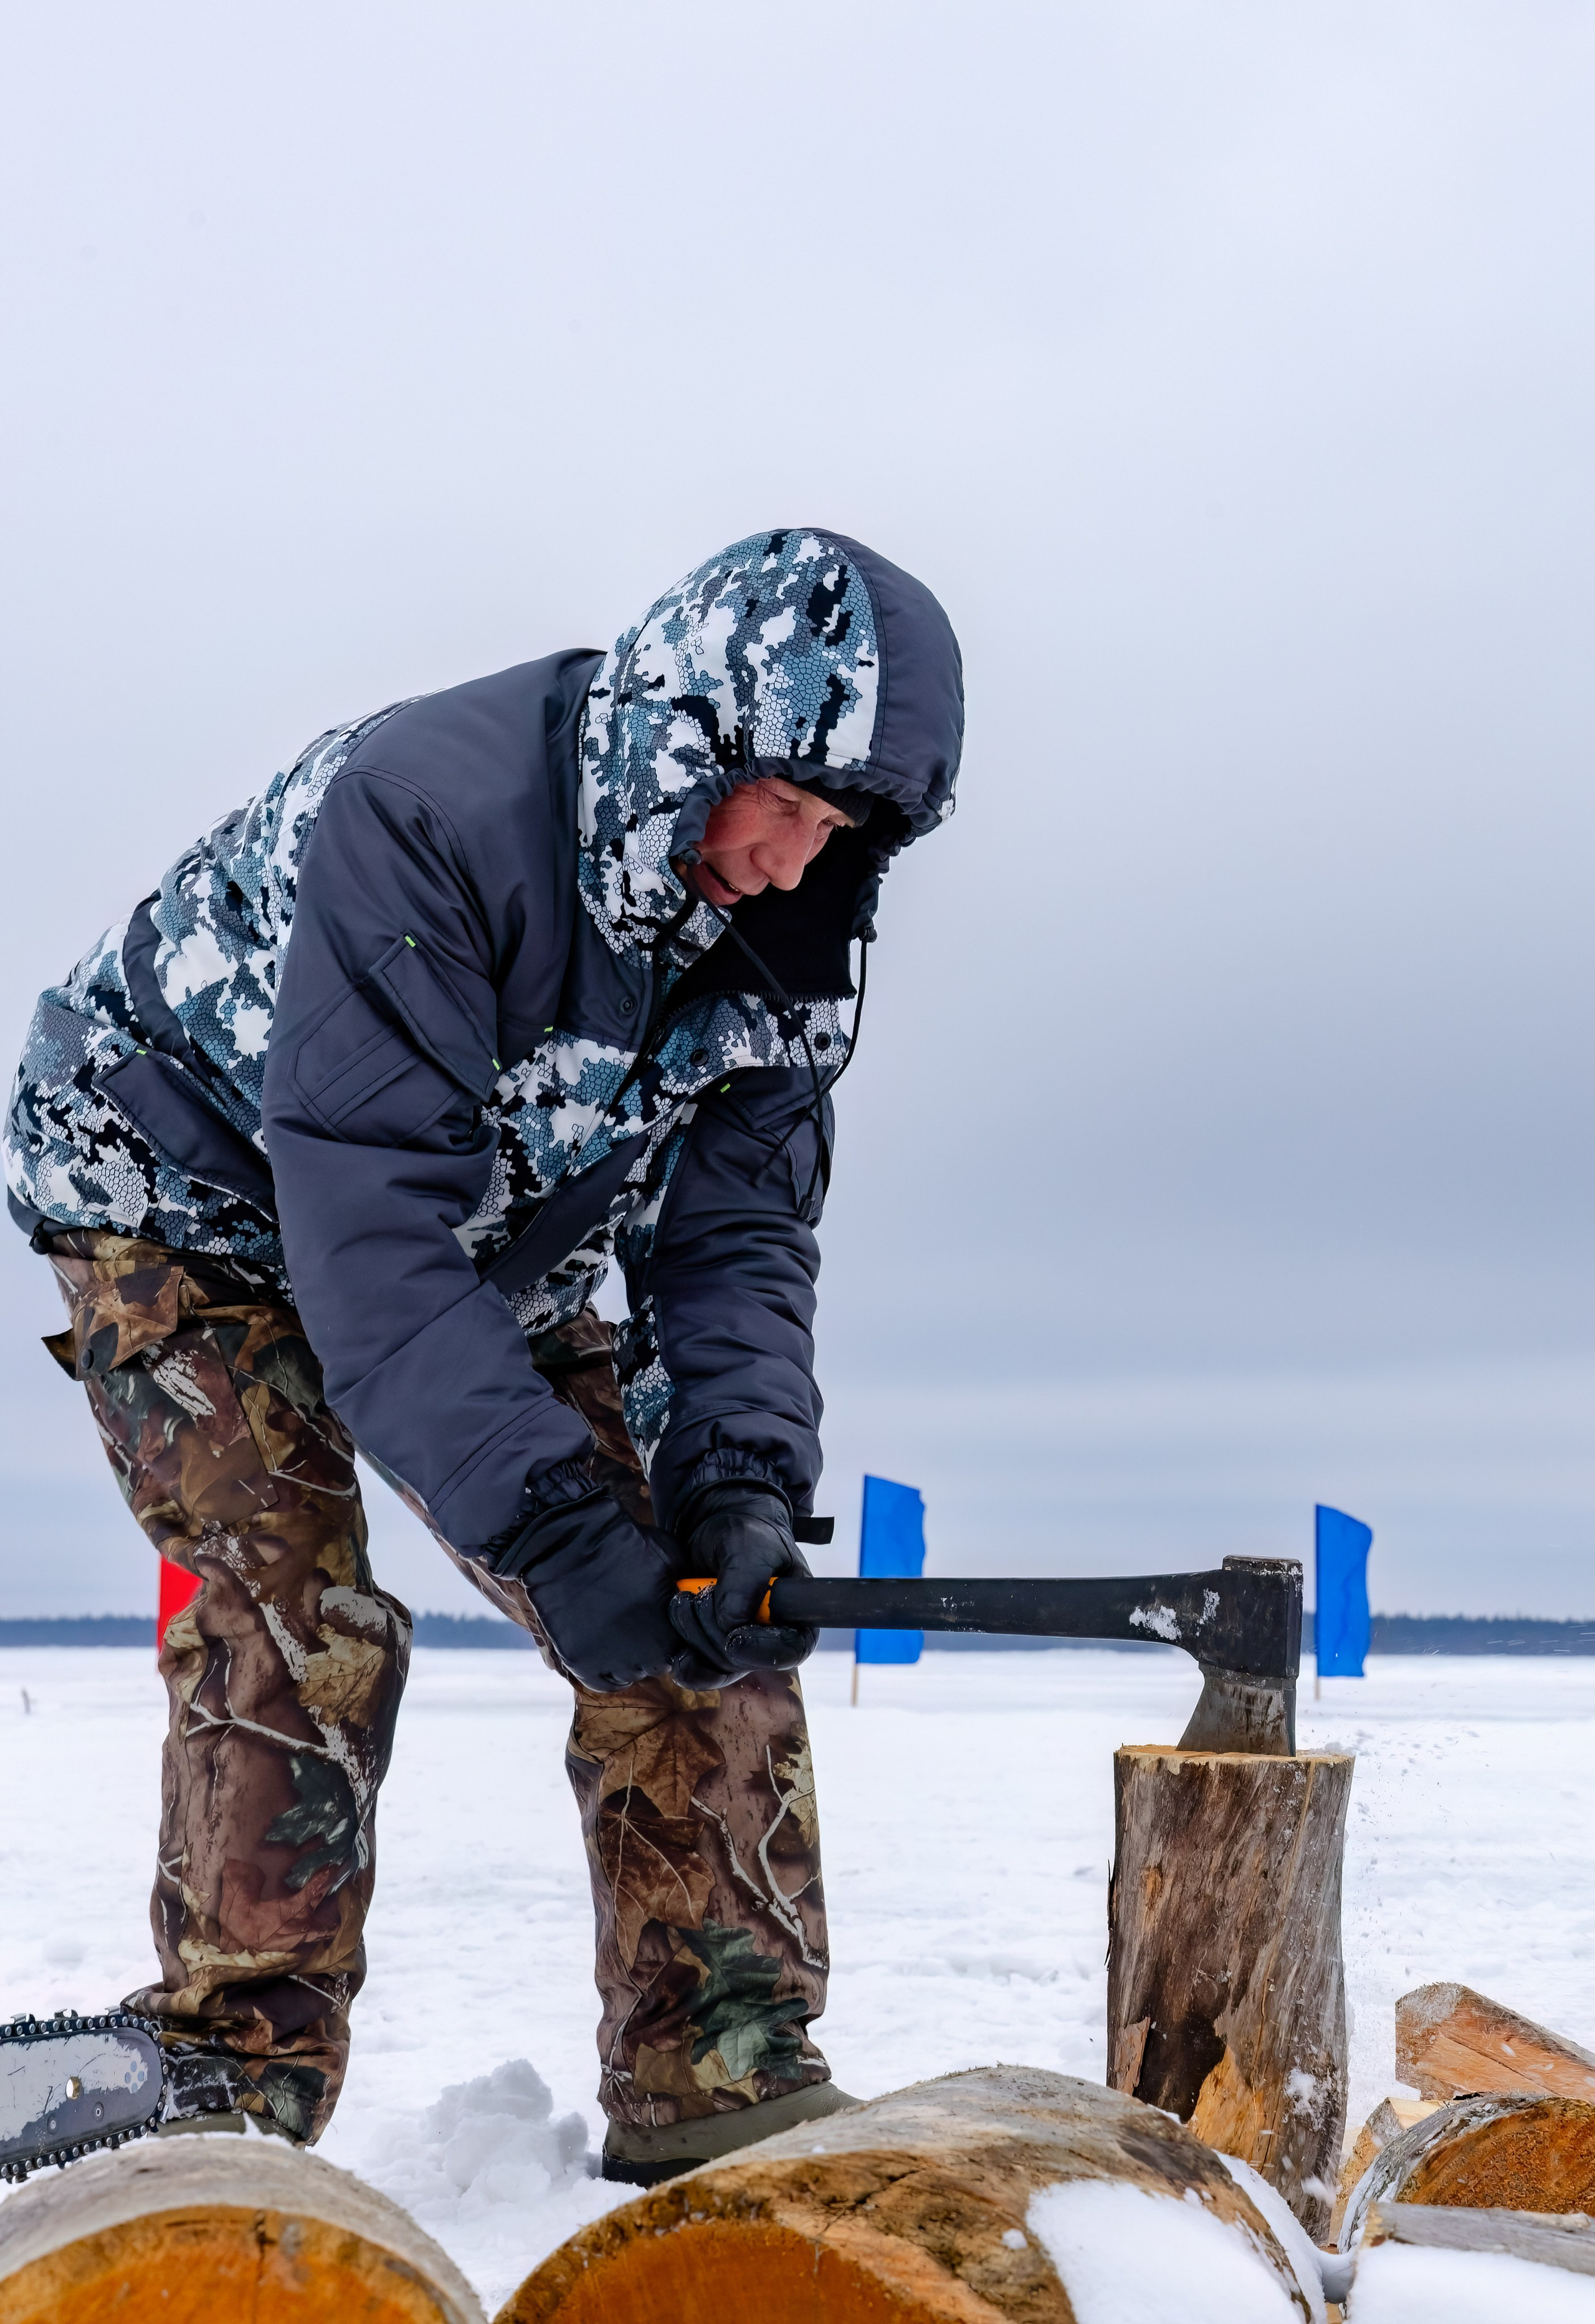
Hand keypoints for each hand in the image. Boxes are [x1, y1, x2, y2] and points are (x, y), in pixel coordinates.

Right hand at [483, 1459, 686, 1692]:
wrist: (574, 1541)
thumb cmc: (627, 1543)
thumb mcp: (674, 1559)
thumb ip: (688, 1589)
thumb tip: (699, 1599)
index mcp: (672, 1630)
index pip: (684, 1652)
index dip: (672, 1636)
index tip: (661, 1621)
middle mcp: (646, 1654)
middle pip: (657, 1665)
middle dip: (652, 1648)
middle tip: (636, 1622)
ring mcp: (612, 1661)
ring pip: (629, 1675)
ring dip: (626, 1659)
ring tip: (615, 1628)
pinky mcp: (581, 1663)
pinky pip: (600, 1681)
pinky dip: (602, 1669)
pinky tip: (600, 1644)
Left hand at [668, 1482, 817, 1682]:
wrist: (714, 1528)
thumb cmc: (745, 1532)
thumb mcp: (750, 1545)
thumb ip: (746, 1582)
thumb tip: (732, 1625)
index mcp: (795, 1617)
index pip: (790, 1650)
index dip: (763, 1652)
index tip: (734, 1639)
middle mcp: (769, 1639)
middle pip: (745, 1661)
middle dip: (714, 1632)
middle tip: (696, 1595)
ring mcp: (740, 1647)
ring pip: (717, 1666)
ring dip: (694, 1637)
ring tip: (682, 1600)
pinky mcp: (712, 1649)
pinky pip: (699, 1669)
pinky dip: (684, 1657)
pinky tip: (675, 1640)